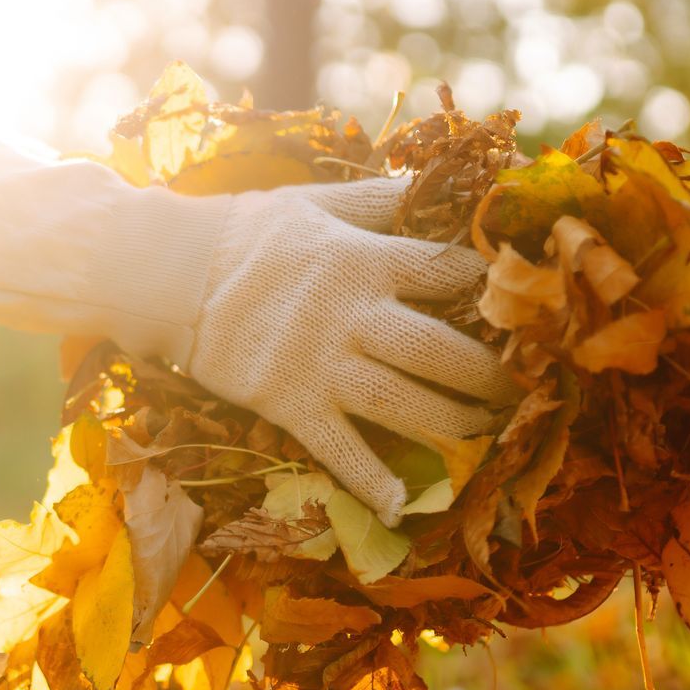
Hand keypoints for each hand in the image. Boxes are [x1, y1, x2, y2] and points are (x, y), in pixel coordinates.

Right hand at [185, 177, 510, 524]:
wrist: (167, 275)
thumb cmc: (243, 233)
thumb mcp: (313, 202)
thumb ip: (375, 199)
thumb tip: (431, 181)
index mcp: (362, 258)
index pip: (446, 271)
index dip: (490, 287)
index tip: (520, 304)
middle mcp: (352, 314)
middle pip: (440, 349)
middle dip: (489, 373)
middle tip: (522, 388)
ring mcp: (321, 365)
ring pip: (404, 403)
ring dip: (454, 424)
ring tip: (487, 433)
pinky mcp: (290, 404)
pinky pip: (339, 450)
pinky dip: (371, 482)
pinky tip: (404, 508)